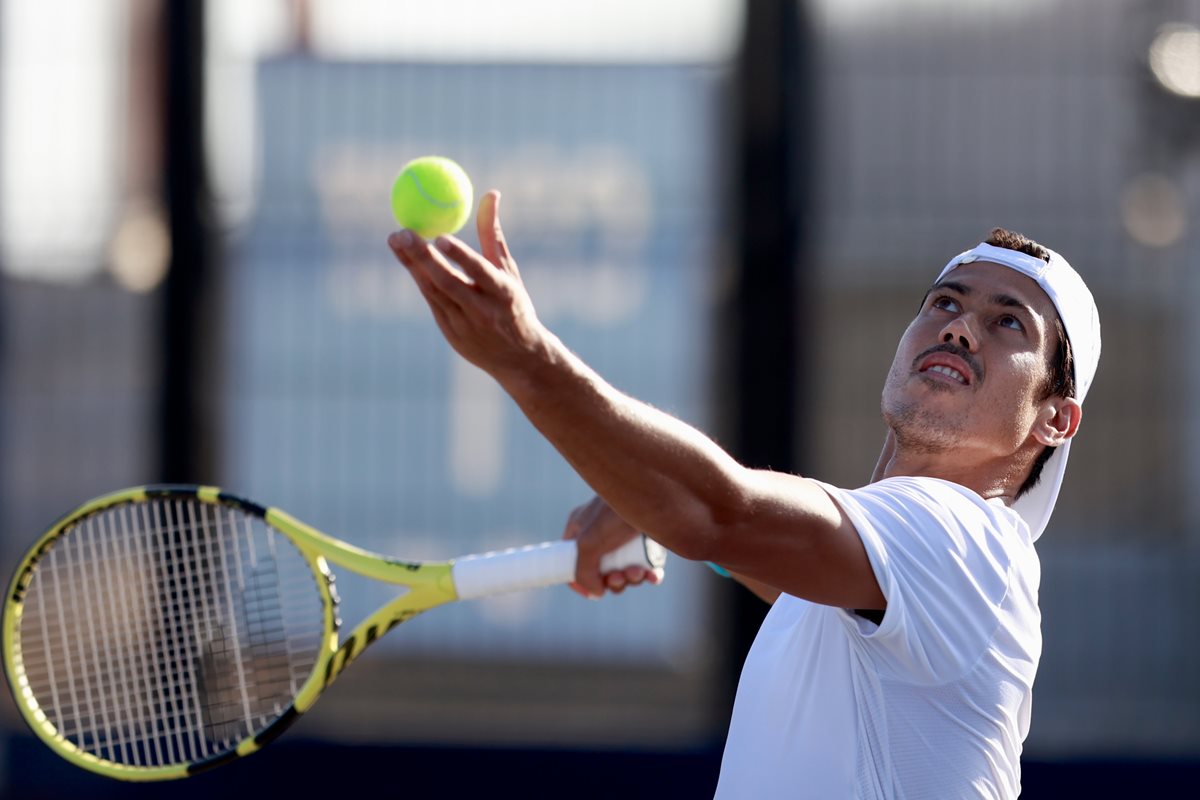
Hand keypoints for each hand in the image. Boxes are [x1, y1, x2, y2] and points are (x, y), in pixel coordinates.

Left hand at [387, 191, 547, 379]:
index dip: (459, 256)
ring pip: (433, 291)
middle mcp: (483, 311)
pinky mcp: (451, 334)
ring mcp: (464, 325)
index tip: (439, 236)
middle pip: (447, 282)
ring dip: (412, 265)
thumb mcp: (508, 272)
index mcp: (503, 294)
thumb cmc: (514, 305)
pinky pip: (432, 301)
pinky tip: (407, 259)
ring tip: (396, 239)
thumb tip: (490, 194)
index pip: (478, 272)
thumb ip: (493, 235)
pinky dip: (420, 278)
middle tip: (403, 232)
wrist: (518, 357)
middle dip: (422, 257)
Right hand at [564, 495, 662, 598]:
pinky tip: (653, 575)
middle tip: (619, 577)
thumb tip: (596, 593)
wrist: (655, 492)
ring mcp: (626, 538)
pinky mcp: (649, 541)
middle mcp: (603, 534)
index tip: (592, 591)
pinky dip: (650, 575)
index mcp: (581, 528)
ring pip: (625, 571)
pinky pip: (647, 567)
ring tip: (639, 571)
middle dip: (612, 581)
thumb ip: (583, 572)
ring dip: (631, 579)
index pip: (570, 560)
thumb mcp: (589, 542)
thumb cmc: (616, 512)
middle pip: (602, 571)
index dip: (579, 581)